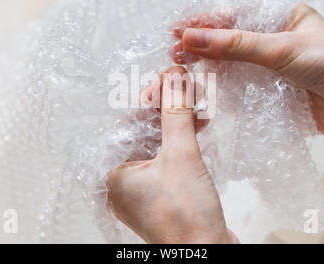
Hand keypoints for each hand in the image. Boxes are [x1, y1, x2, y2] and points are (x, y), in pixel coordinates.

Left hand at [106, 66, 238, 243]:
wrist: (209, 255)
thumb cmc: (187, 217)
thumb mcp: (181, 156)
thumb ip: (176, 114)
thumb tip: (174, 79)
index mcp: (114, 171)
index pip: (129, 121)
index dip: (152, 96)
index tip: (171, 77)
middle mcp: (123, 180)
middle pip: (144, 130)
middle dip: (168, 107)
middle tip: (187, 88)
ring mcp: (143, 187)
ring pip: (158, 142)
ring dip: (178, 122)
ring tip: (198, 105)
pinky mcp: (163, 191)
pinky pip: (168, 156)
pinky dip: (182, 140)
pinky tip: (198, 125)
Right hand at [175, 3, 323, 145]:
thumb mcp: (282, 48)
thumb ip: (236, 45)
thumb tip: (191, 38)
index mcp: (280, 17)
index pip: (233, 15)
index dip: (203, 23)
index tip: (176, 31)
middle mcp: (274, 41)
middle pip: (229, 41)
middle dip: (201, 47)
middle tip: (174, 54)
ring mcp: (272, 69)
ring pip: (233, 66)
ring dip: (209, 69)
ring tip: (183, 72)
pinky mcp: (273, 94)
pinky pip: (242, 90)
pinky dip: (224, 91)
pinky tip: (206, 91)